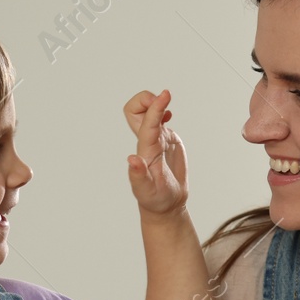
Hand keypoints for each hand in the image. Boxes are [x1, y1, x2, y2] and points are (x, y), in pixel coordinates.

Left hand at [123, 88, 188, 215]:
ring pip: (147, 112)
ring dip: (154, 102)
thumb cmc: (155, 200)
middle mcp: (148, 141)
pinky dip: (162, 109)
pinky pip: (159, 119)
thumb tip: (131, 158)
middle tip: (162, 100)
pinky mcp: (166, 140)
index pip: (148, 123)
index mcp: (146, 150)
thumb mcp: (146, 191)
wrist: (166, 205)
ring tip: (165, 100)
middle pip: (135, 110)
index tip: (165, 95)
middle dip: (146, 99)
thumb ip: (138, 176)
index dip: (155, 108)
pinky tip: (168, 113)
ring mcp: (156, 139)